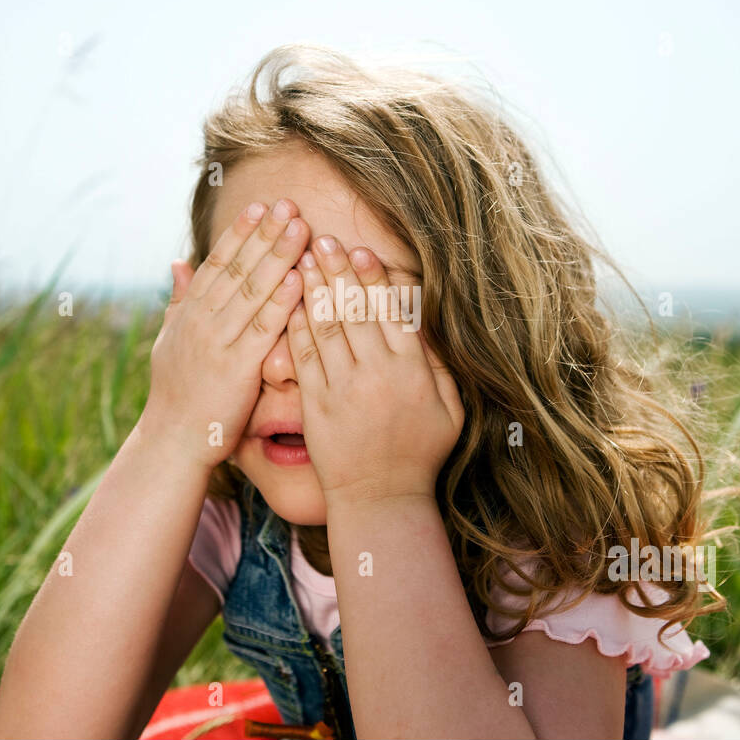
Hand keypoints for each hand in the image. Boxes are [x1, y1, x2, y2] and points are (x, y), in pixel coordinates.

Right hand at [142, 199, 309, 468]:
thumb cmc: (175, 393)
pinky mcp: (237, 368)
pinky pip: (263, 328)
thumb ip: (178, 300)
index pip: (218, 263)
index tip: (260, 205)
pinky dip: (282, 301)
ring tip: (300, 227)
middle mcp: (202, 321)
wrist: (172, 440)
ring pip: (253, 290)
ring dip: (278, 256)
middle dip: (265, 233)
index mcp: (189, 313)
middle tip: (289, 204)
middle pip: (239, 268)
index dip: (240, 232)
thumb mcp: (169, 340)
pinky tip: (301, 278)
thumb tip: (178, 262)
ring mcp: (219, 342)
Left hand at [287, 235, 463, 509]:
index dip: (374, 280)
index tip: (361, 251)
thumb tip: (423, 324)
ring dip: (313, 291)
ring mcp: (343, 390)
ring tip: (302, 260)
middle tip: (323, 240)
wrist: (380, 499)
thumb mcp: (450, 410)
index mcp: (411, 372)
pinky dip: (296, 328)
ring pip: (326, 329)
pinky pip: (304, 358)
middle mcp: (376, 376)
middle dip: (337, 272)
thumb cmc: (420, 454)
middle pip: (354, 312)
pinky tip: (290, 303)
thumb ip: (437, 366)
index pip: (391, 313)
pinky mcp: (316, 405)